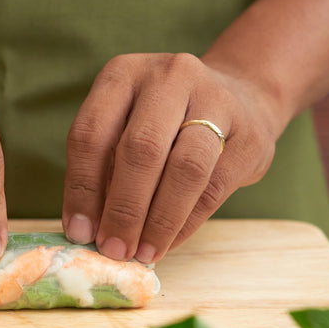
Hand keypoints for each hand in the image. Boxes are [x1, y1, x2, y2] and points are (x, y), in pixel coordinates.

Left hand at [62, 52, 281, 262]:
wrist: (242, 97)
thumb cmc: (165, 122)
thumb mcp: (125, 125)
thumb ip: (103, 168)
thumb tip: (85, 230)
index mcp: (123, 74)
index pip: (91, 133)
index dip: (82, 188)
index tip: (79, 231)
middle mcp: (168, 78)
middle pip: (140, 148)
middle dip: (123, 208)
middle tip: (113, 249)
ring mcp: (215, 99)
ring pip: (183, 168)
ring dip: (158, 219)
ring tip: (142, 253)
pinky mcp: (249, 134)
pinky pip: (213, 186)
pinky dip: (186, 222)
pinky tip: (168, 242)